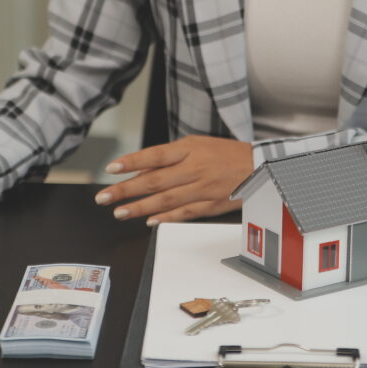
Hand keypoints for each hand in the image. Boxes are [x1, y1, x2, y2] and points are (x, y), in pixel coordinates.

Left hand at [94, 135, 252, 225]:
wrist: (262, 166)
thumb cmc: (227, 154)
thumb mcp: (198, 145)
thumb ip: (170, 157)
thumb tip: (141, 168)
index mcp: (191, 148)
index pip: (155, 155)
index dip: (132, 162)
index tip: (111, 168)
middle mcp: (196, 167)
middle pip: (155, 180)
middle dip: (126, 190)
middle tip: (104, 197)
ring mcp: (204, 188)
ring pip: (166, 199)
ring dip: (140, 207)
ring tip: (120, 212)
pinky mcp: (212, 205)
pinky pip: (186, 213)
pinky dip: (167, 218)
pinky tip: (150, 222)